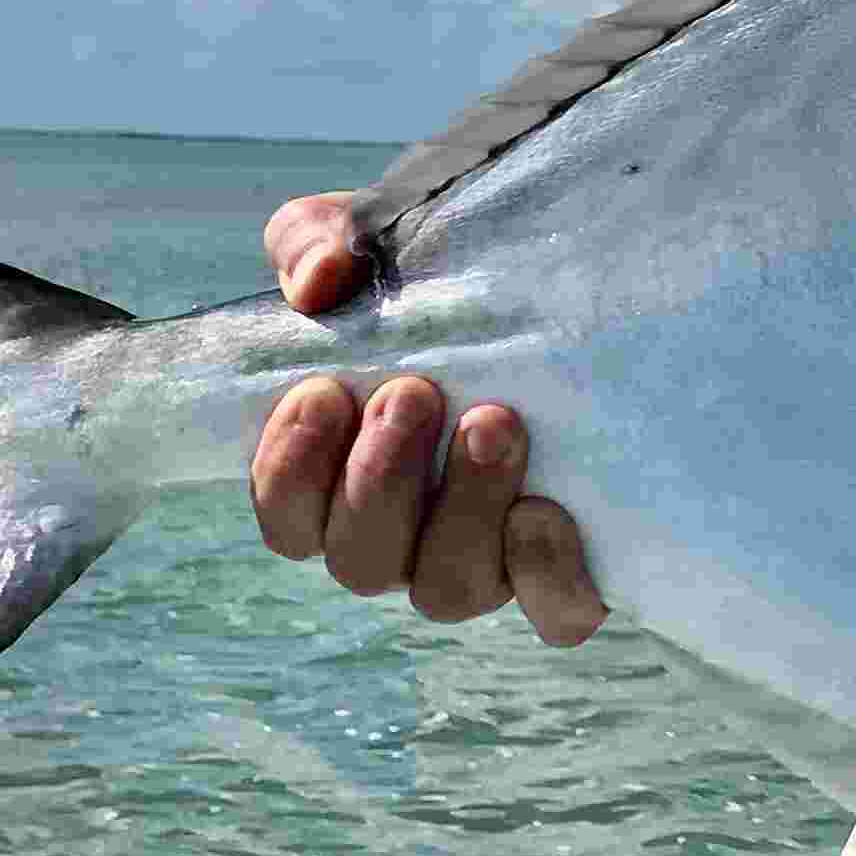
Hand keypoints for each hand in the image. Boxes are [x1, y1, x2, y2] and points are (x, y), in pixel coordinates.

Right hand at [247, 192, 607, 644]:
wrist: (554, 279)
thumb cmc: (433, 279)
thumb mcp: (366, 242)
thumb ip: (316, 244)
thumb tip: (317, 282)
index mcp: (338, 478)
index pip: (288, 520)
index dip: (290, 474)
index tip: (323, 393)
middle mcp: (404, 535)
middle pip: (361, 562)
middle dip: (378, 481)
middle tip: (414, 394)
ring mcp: (485, 558)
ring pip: (447, 588)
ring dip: (461, 510)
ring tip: (492, 422)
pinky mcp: (567, 566)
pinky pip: (555, 614)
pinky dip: (546, 578)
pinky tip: (546, 512)